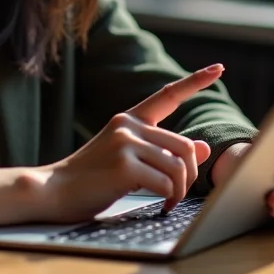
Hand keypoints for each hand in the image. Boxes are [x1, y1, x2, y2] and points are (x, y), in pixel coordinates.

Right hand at [39, 64, 223, 223]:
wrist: (54, 190)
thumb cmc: (92, 176)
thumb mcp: (127, 157)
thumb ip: (162, 151)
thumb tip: (203, 147)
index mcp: (129, 119)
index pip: (168, 95)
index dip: (195, 81)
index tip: (218, 68)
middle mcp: (128, 125)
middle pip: (185, 145)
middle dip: (189, 175)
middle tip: (177, 194)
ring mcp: (125, 143)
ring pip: (178, 166)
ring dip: (179, 191)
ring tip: (168, 202)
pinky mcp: (124, 165)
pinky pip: (165, 183)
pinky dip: (168, 199)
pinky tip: (158, 206)